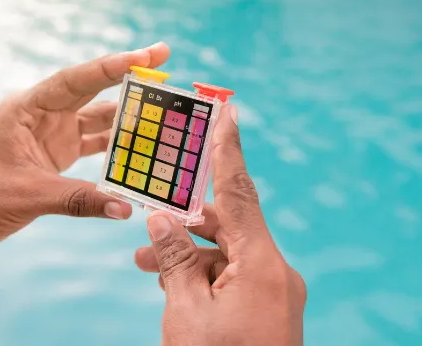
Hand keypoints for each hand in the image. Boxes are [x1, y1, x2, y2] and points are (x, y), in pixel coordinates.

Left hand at [0, 42, 170, 244]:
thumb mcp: (31, 195)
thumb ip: (80, 199)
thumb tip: (125, 208)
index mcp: (27, 107)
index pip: (75, 80)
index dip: (112, 66)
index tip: (144, 57)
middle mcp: (41, 112)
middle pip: (91, 87)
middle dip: (127, 73)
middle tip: (162, 56)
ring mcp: (51, 131)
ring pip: (96, 116)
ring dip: (127, 113)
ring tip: (162, 106)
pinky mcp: (56, 152)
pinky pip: (93, 142)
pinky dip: (116, 144)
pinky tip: (141, 146)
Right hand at [134, 105, 306, 345]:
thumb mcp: (187, 313)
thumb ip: (175, 259)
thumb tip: (162, 220)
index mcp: (265, 266)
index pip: (240, 193)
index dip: (229, 149)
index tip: (228, 108)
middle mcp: (277, 273)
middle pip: (230, 224)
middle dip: (185, 219)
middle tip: (149, 217)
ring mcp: (276, 294)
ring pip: (228, 254)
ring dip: (188, 253)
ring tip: (144, 264)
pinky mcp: (269, 311)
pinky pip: (235, 277)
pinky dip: (203, 275)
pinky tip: (172, 284)